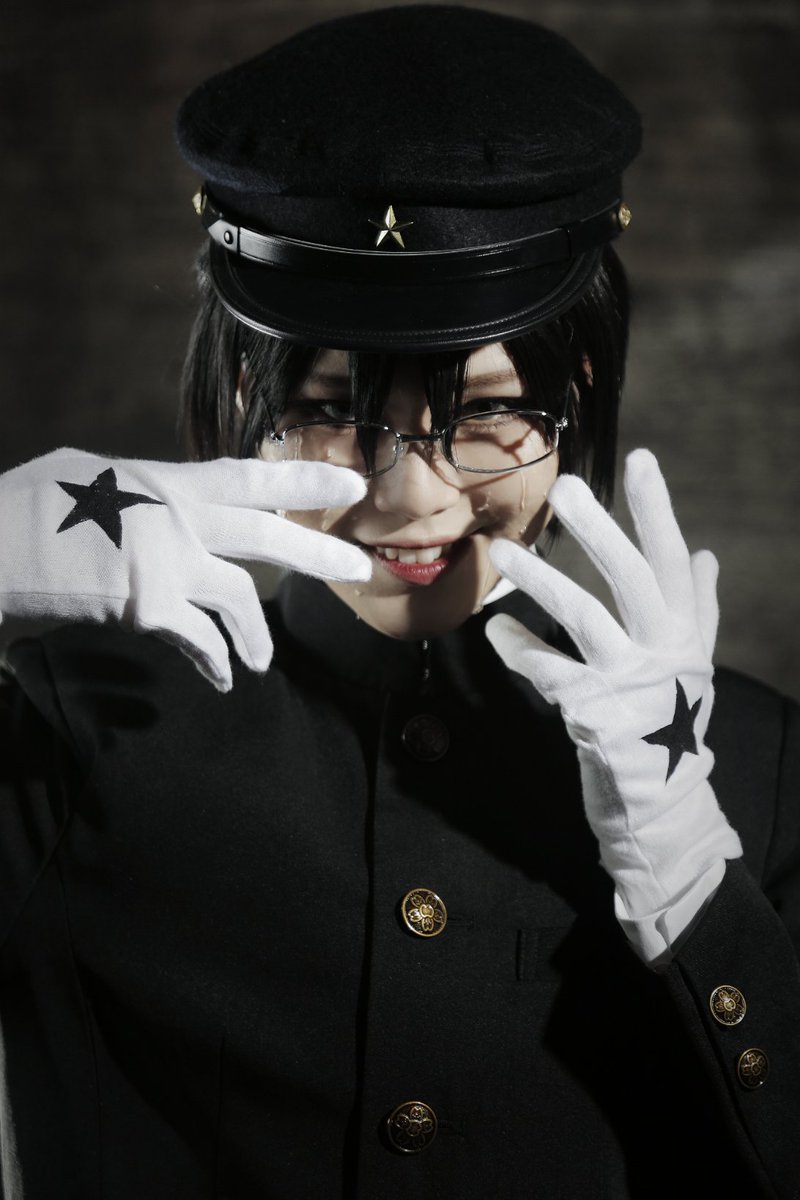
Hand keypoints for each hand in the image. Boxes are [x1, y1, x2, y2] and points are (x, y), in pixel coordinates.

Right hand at [0, 448, 370, 690]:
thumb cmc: (23, 509)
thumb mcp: (87, 477)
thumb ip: (140, 492)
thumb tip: (168, 506)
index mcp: (162, 481)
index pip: (246, 476)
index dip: (301, 481)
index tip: (348, 488)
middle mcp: (174, 515)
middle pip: (265, 535)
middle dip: (318, 554)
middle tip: (360, 570)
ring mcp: (164, 559)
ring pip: (238, 598)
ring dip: (255, 635)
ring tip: (261, 663)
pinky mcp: (147, 604)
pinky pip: (199, 638)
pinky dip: (213, 661)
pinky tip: (221, 678)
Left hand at [485, 449, 741, 960]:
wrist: (664, 807)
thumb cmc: (671, 727)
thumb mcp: (693, 666)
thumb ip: (698, 608)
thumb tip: (704, 552)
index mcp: (686, 634)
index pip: (673, 560)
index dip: (657, 510)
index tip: (641, 459)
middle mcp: (663, 653)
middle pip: (632, 580)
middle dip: (600, 529)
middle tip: (565, 486)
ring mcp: (629, 684)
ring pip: (585, 619)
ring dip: (542, 581)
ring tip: (503, 550)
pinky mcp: (593, 715)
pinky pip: (548, 672)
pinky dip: (520, 649)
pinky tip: (496, 630)